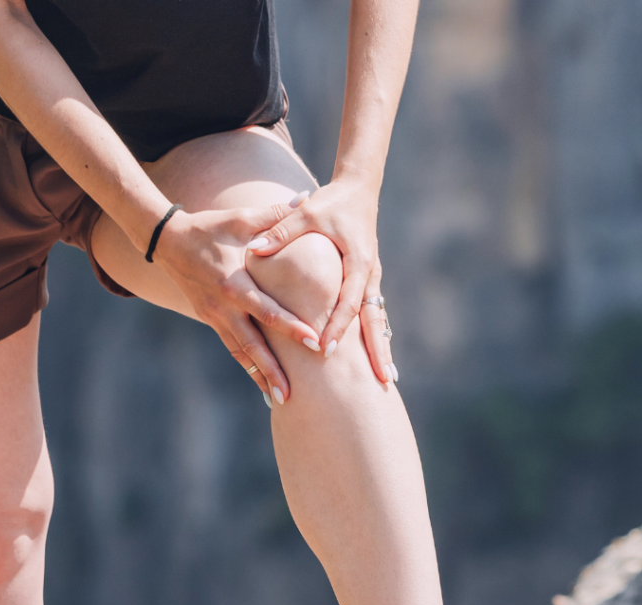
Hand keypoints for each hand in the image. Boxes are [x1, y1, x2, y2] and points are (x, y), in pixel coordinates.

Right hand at [153, 204, 319, 402]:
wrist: (168, 242)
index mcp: (234, 284)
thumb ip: (275, 215)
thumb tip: (307, 199)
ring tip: (279, 400)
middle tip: (292, 394)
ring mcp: (214, 318)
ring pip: (241, 354)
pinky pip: (232, 348)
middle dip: (272, 371)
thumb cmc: (209, 228)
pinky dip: (248, 367)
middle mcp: (223, 307)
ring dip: (259, 378)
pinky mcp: (210, 321)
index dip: (290, 327)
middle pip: (252, 346)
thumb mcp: (240, 220)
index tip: (312, 342)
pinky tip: (263, 383)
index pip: (266, 310)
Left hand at [246, 178, 396, 384]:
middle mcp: (369, 274)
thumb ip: (281, 231)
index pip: (348, 301)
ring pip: (378, 320)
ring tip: (388, 379)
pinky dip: (375, 337)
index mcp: (358, 261)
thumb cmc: (332, 201)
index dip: (337, 327)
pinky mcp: (368, 281)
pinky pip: (372, 314)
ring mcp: (372, 279)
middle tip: (383, 380)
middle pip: (374, 319)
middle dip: (378, 350)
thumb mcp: (306, 213)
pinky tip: (377, 359)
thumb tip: (254, 249)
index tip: (327, 351)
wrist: (359, 187)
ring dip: (382, 349)